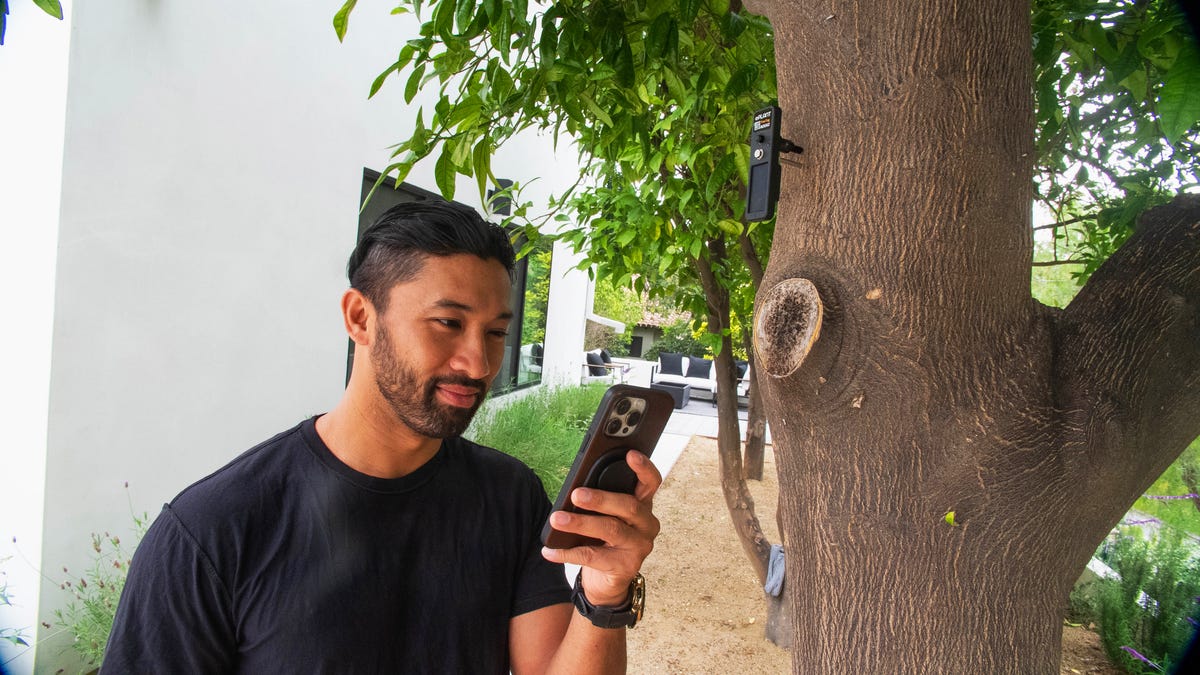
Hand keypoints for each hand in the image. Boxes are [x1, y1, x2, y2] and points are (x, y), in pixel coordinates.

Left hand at [542, 450, 661, 605]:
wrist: (608, 580)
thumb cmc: (605, 539)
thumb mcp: (606, 516)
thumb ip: (602, 501)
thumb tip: (575, 489)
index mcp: (643, 505)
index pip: (651, 482)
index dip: (643, 468)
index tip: (630, 454)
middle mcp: (647, 525)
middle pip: (628, 506)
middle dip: (601, 498)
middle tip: (576, 494)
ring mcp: (639, 547)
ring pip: (611, 529)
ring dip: (580, 523)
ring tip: (556, 520)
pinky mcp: (625, 567)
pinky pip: (593, 557)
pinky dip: (567, 553)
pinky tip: (549, 550)